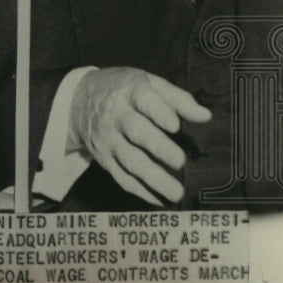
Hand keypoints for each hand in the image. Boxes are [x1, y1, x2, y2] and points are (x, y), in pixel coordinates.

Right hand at [69, 68, 211, 205]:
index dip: (159, 113)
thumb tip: (205, 116)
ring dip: (152, 177)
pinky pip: (121, 176)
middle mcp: (117, 115)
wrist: (77, 101)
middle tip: (180, 162)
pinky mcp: (104, 158)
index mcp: (130, 91)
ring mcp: (108, 139)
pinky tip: (160, 199)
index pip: (143, 99)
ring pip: (129, 160)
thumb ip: (177, 98)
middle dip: (158, 148)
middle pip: (136, 132)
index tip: (175, 126)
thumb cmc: (122, 90)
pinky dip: (140, 190)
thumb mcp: (147, 82)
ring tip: (176, 192)